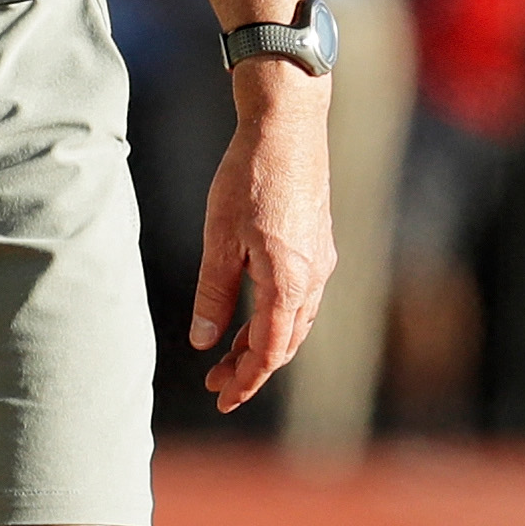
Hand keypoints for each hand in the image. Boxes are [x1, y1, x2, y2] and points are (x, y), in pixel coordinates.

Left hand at [187, 71, 336, 410]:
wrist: (288, 126)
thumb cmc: (249, 177)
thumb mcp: (219, 239)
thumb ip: (214, 294)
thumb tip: (205, 341)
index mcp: (290, 281)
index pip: (271, 351)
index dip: (247, 381)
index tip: (223, 399)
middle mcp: (314, 276)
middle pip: (286, 342)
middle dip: (252, 368)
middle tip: (215, 383)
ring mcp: (320, 260)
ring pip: (295, 321)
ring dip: (263, 344)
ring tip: (226, 356)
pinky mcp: (317, 243)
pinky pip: (300, 298)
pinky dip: (275, 318)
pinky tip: (250, 316)